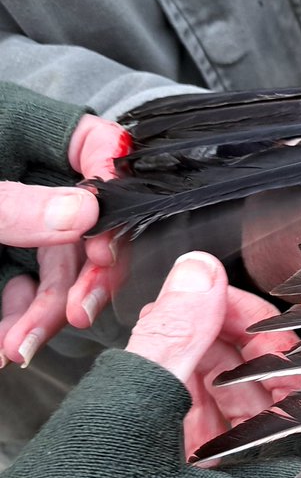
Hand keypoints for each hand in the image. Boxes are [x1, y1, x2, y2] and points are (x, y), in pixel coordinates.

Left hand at [0, 115, 128, 364]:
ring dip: (45, 314)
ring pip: (56, 267)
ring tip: (18, 345)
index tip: (108, 226)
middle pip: (83, 221)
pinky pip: (24, 292)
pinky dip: (18, 322)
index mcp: (17, 131)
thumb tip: (85, 212)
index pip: (91, 141)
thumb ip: (11, 204)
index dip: (113, 177)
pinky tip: (5, 343)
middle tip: (76, 311)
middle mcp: (23, 178)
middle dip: (79, 276)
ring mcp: (11, 223)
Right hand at [0, 253, 300, 477]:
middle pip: (294, 410)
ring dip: (222, 363)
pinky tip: (174, 354)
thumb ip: (175, 338)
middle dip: (253, 347)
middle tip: (214, 298)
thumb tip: (203, 271)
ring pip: (255, 421)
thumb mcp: (125, 420)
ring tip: (184, 316)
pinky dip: (201, 397)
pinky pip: (224, 444)